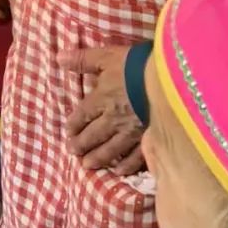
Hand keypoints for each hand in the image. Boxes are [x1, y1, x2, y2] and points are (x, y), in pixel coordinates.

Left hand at [59, 46, 144, 175]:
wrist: (168, 80)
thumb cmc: (136, 65)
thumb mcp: (107, 57)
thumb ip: (83, 60)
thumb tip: (58, 58)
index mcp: (101, 100)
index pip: (83, 115)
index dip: (74, 124)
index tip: (68, 132)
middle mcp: (113, 119)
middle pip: (93, 135)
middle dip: (81, 144)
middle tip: (72, 152)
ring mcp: (132, 132)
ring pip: (111, 149)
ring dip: (98, 158)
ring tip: (87, 165)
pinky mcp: (150, 139)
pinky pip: (136, 156)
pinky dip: (126, 164)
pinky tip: (119, 171)